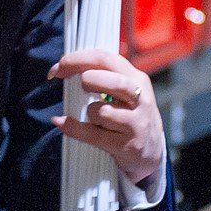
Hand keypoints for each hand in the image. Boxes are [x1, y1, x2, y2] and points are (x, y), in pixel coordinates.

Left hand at [50, 49, 165, 187]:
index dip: (77, 60)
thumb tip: (59, 69)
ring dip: (89, 112)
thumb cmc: (129, 114)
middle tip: (80, 88)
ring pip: (103, 111)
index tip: (58, 68)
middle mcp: (141, 99)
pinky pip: (93, 135)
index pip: (106, 59)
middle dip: (88, 80)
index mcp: (137, 79)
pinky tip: (63, 123)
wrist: (152, 151)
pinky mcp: (128, 146)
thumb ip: (101, 76)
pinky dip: (74, 128)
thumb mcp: (125, 91)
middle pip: (113, 81)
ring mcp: (136, 124)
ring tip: (93, 117)